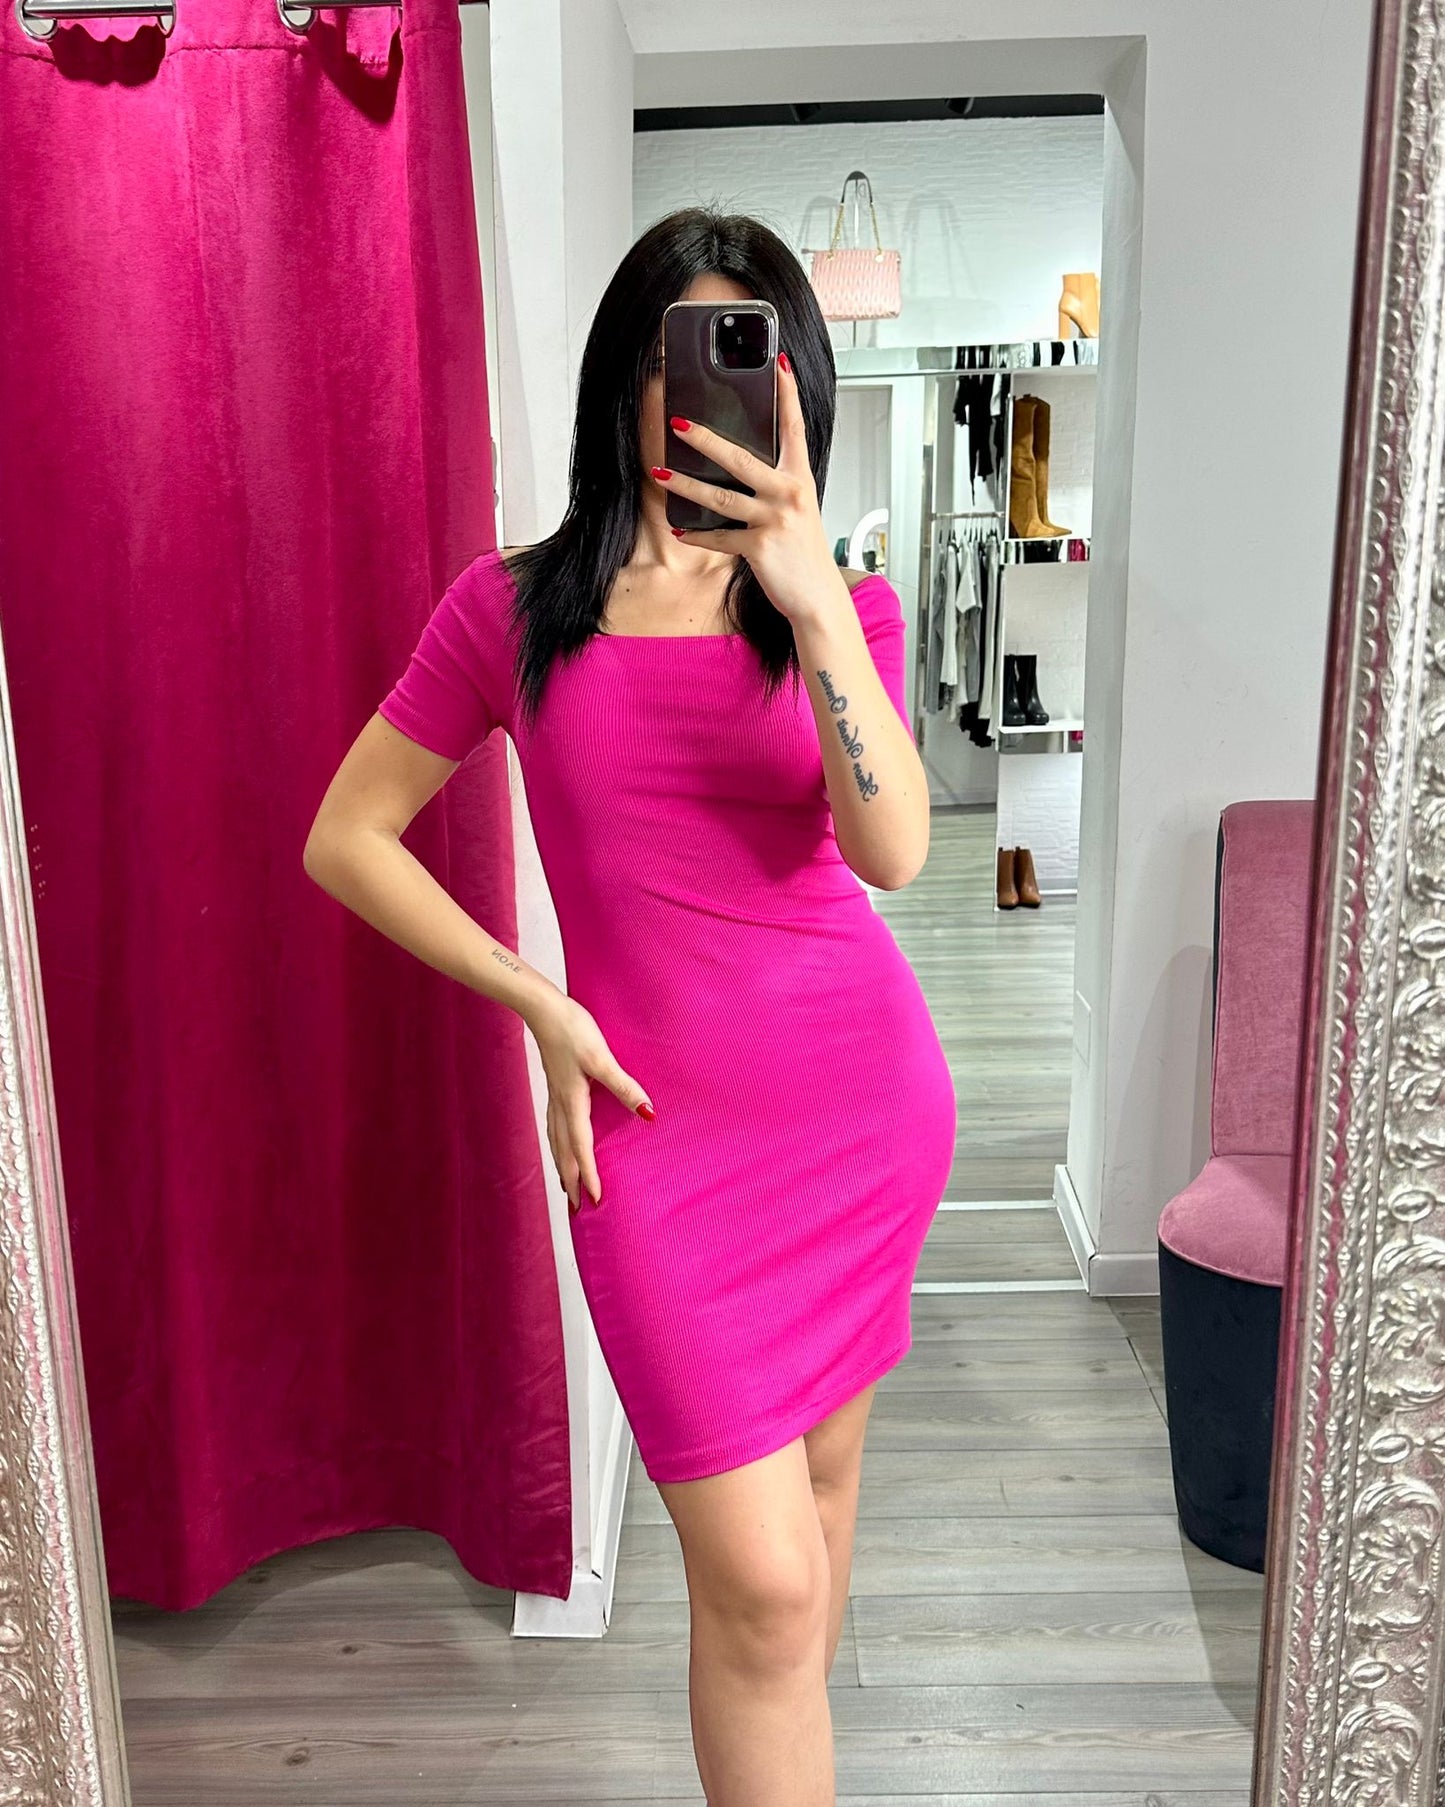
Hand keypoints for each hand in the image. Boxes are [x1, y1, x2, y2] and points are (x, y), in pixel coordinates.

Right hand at [529, 991, 654, 1213]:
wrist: (542, 1009)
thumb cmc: (572, 1030)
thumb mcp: (601, 1058)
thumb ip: (623, 1086)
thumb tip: (646, 1113)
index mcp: (572, 1102)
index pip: (581, 1148)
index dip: (589, 1175)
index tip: (595, 1201)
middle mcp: (560, 1104)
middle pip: (564, 1151)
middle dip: (571, 1180)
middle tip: (577, 1208)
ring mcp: (554, 1095)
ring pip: (556, 1140)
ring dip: (562, 1165)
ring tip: (567, 1185)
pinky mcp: (554, 1084)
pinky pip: (554, 1125)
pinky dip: (557, 1143)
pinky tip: (560, 1141)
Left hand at [653, 351, 846, 628]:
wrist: (818, 597)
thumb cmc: (804, 552)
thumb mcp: (798, 510)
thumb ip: (775, 485)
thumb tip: (740, 466)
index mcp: (800, 478)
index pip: (793, 426)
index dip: (787, 393)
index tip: (778, 362)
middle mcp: (789, 493)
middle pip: (740, 458)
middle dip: (705, 439)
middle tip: (678, 422)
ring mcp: (774, 519)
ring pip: (720, 497)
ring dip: (685, 486)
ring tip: (660, 472)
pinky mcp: (759, 546)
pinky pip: (719, 537)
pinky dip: (699, 535)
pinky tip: (681, 530)